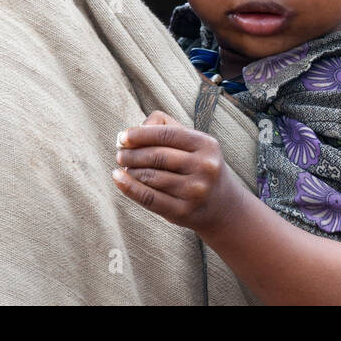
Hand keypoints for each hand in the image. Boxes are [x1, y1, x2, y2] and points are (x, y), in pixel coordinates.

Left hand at [112, 110, 241, 237]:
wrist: (223, 206)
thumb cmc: (199, 166)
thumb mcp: (193, 143)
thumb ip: (165, 128)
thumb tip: (131, 134)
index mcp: (207, 145)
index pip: (167, 135)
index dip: (141, 134)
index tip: (123, 137)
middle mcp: (204, 167)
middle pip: (157, 156)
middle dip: (132, 153)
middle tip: (120, 153)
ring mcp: (194, 191)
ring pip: (151, 177)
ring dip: (130, 170)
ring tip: (123, 166)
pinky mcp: (183, 212)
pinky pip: (149, 198)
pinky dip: (129, 187)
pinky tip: (118, 178)